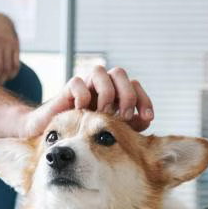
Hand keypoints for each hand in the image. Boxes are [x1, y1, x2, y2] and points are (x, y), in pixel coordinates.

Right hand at [18, 66, 154, 137]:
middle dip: (126, 95)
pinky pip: (77, 83)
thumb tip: (147, 120)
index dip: (144, 100)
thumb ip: (130, 126)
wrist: (60, 137)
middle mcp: (102, 85)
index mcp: (115, 93)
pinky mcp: (67, 90)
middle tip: (124, 117)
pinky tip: (82, 112)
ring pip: (100, 71)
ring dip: (106, 93)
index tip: (147, 118)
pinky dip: (83, 97)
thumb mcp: (113, 131)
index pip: (135, 86)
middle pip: (120, 73)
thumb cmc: (89, 133)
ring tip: (102, 114)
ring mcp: (85, 85)